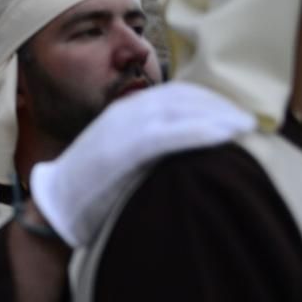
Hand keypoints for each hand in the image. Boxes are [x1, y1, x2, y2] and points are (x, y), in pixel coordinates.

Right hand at [30, 81, 255, 247]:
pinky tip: (223, 136)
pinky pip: (168, 135)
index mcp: (121, 113)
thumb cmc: (89, 189)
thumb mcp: (118, 155)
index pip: (172, 94)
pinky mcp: (122, 151)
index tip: (231, 113)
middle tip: (247, 121)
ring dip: (217, 116)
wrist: (54, 207)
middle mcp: (122, 114)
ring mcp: (121, 130)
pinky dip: (198, 131)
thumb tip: (184, 148)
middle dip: (218, 106)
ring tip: (244, 128)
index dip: (206, 99)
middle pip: (180, 97)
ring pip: (178, 110)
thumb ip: (145, 144)